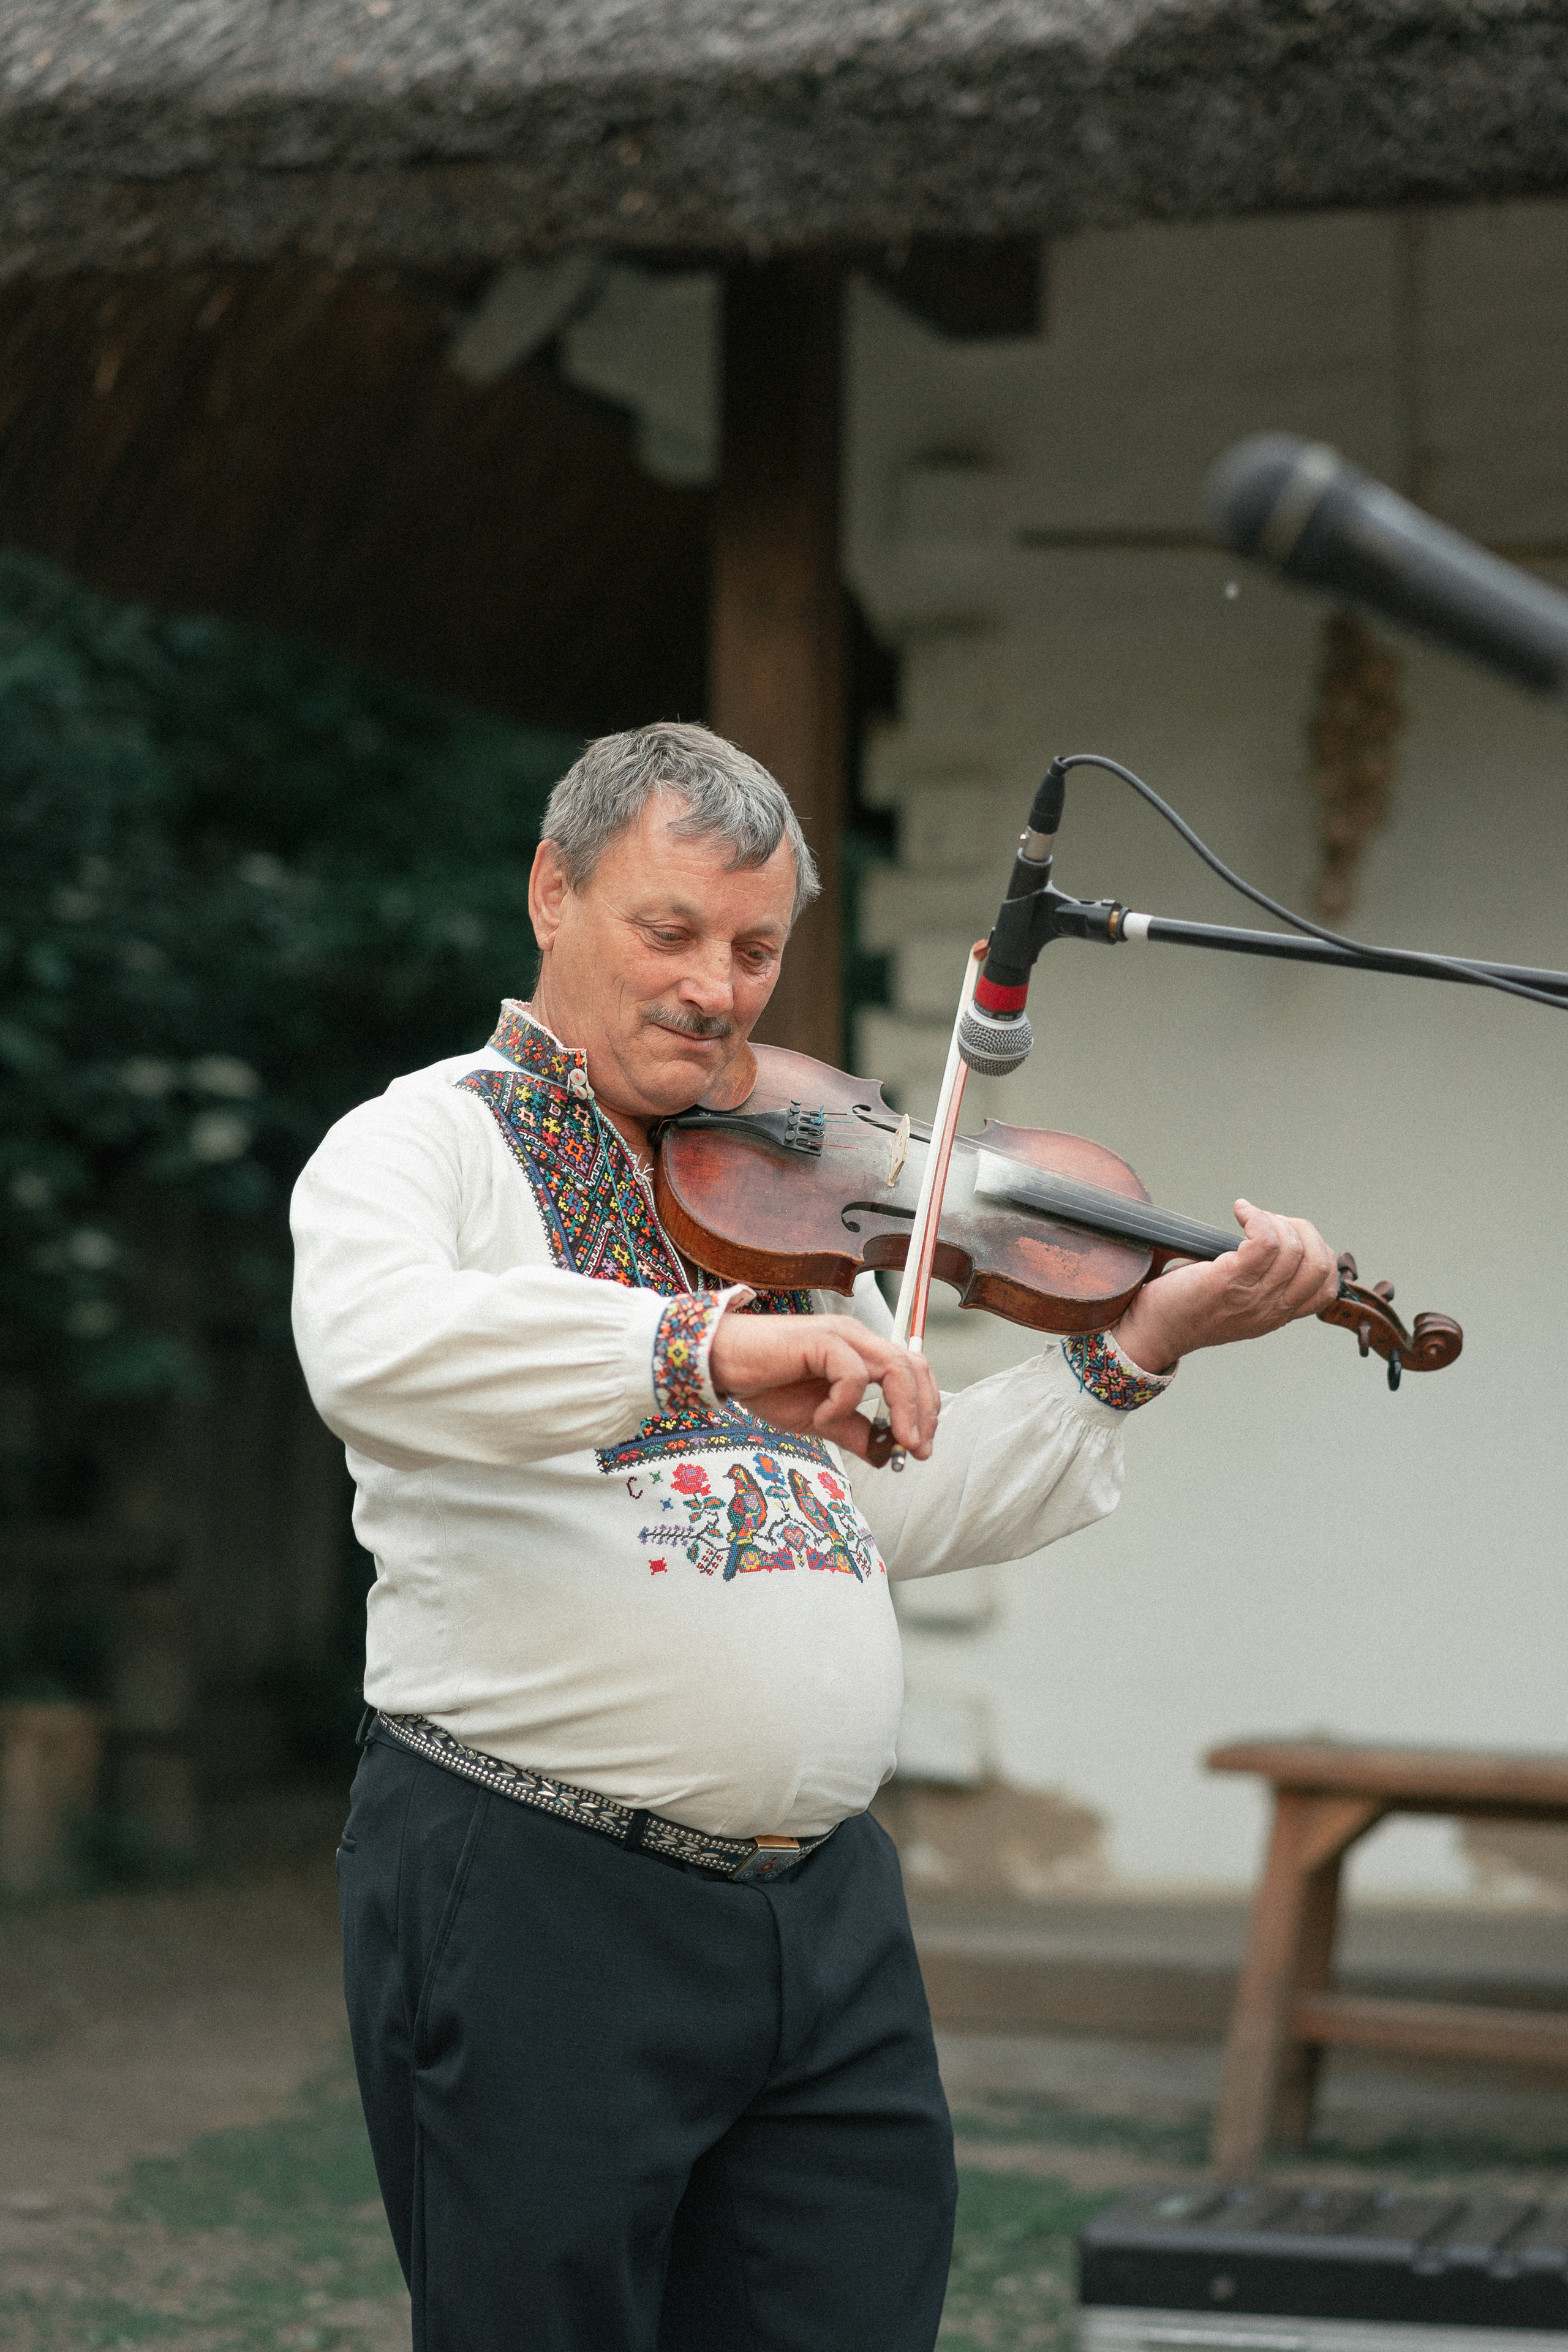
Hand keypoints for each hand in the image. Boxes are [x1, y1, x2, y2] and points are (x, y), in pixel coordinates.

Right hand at [708, 1309, 940, 1463]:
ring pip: (895, 1367)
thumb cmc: (766, 1385)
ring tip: (895, 1442)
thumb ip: (852, 1431)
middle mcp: (857, 1336)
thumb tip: (884, 1455)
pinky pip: (852, 1375)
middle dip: (924, 1411)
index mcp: (860, 1350)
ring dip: (903, 1410)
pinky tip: (819, 1419)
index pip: (912, 1371)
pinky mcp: (821, 1340)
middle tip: (917, 1450)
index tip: (920, 1448)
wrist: (722, 1364)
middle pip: (913, 1367)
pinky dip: (843, 1404)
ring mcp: (841, 1335)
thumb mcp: (818, 1420)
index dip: (925, 1408)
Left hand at [1110, 1199, 1338, 1373]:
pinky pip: (1264, 1241)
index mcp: (1276, 1315)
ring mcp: (1252, 1297)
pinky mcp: (1228, 1282)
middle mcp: (1271, 1310)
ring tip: (1249, 1217)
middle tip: (1268, 1221)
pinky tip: (1240, 1211)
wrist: (1149, 1331)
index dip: (1319, 1252)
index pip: (1326, 1288)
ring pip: (1293, 1248)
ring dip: (1275, 1219)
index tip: (1289, 1237)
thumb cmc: (1184, 1307)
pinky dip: (1257, 1217)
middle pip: (1318, 1263)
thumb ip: (1260, 1282)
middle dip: (1301, 1230)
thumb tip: (1272, 1241)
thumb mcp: (1235, 1301)